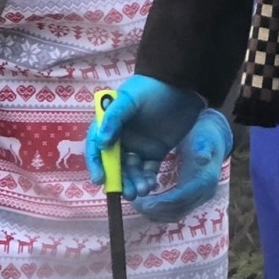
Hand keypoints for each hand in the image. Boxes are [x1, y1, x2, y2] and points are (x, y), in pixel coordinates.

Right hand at [85, 75, 204, 199]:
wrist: (182, 86)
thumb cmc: (152, 88)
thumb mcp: (130, 98)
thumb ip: (114, 118)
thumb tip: (101, 142)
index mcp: (110, 124)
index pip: (96, 147)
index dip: (96, 164)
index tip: (100, 180)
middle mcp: (121, 138)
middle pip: (114, 164)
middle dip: (119, 179)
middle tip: (127, 192)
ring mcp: (139, 146)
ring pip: (131, 170)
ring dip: (134, 182)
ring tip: (142, 189)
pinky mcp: (155, 152)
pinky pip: (148, 170)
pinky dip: (148, 179)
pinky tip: (151, 184)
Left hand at [134, 109, 232, 223]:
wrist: (215, 139)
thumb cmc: (205, 136)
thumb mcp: (203, 137)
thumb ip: (202, 147)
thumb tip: (203, 158)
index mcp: (205, 180)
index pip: (181, 199)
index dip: (161, 203)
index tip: (142, 203)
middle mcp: (204, 194)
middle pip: (178, 211)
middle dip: (155, 211)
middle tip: (136, 205)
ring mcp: (200, 198)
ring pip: (176, 214)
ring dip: (157, 214)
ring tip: (138, 206)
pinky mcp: (193, 199)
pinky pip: (176, 211)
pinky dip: (161, 211)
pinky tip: (147, 204)